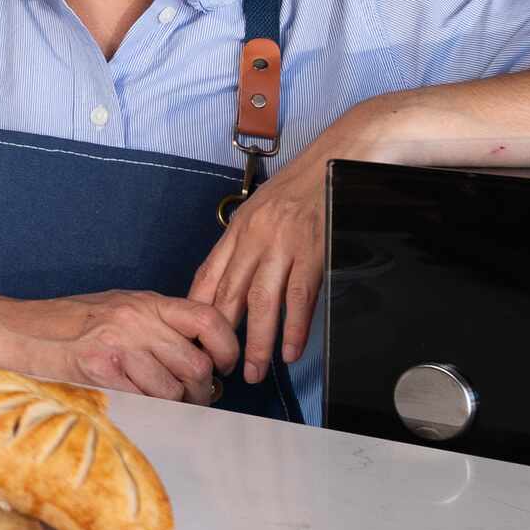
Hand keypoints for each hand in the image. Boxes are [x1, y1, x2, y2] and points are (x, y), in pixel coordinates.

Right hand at [9, 290, 241, 402]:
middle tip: (197, 397)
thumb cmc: (67, 322)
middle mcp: (135, 320)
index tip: (226, 364)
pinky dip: (153, 410)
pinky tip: (145, 407)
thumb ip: (157, 323)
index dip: (227, 347)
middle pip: (196, 364)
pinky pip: (147, 400)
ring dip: (180, 406)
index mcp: (144, 302)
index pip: (208, 319)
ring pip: (175, 389)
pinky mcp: (101, 372)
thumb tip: (199, 352)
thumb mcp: (118, 307)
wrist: (19, 330)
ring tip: (171, 406)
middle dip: (204, 389)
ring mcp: (118, 346)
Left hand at [190, 130, 354, 384]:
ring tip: (253, 370)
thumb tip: (230, 282)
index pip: (208, 277)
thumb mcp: (260, 210)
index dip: (199, 311)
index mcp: (238, 229)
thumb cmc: (300, 186)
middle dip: (222, 336)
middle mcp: (254, 238)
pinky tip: (290, 351)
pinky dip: (294, 328)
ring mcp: (283, 246)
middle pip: (231, 296)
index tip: (193, 339)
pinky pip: (300, 297)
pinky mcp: (313, 252)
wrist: (336, 159)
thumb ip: (244, 244)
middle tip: (220, 366)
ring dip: (256, 342)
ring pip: (262, 303)